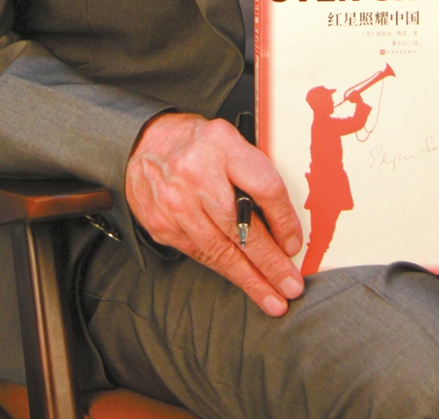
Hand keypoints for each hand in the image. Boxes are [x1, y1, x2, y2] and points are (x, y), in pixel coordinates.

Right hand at [125, 112, 304, 315]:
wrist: (143, 144)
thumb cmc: (196, 143)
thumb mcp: (230, 140)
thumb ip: (254, 172)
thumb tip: (283, 221)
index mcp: (222, 145)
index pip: (265, 188)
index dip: (285, 221)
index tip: (294, 244)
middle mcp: (197, 174)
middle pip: (243, 228)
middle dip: (271, 264)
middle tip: (291, 285)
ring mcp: (177, 203)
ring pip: (221, 251)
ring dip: (250, 279)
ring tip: (272, 298)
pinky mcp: (164, 226)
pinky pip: (201, 254)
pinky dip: (224, 269)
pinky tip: (242, 280)